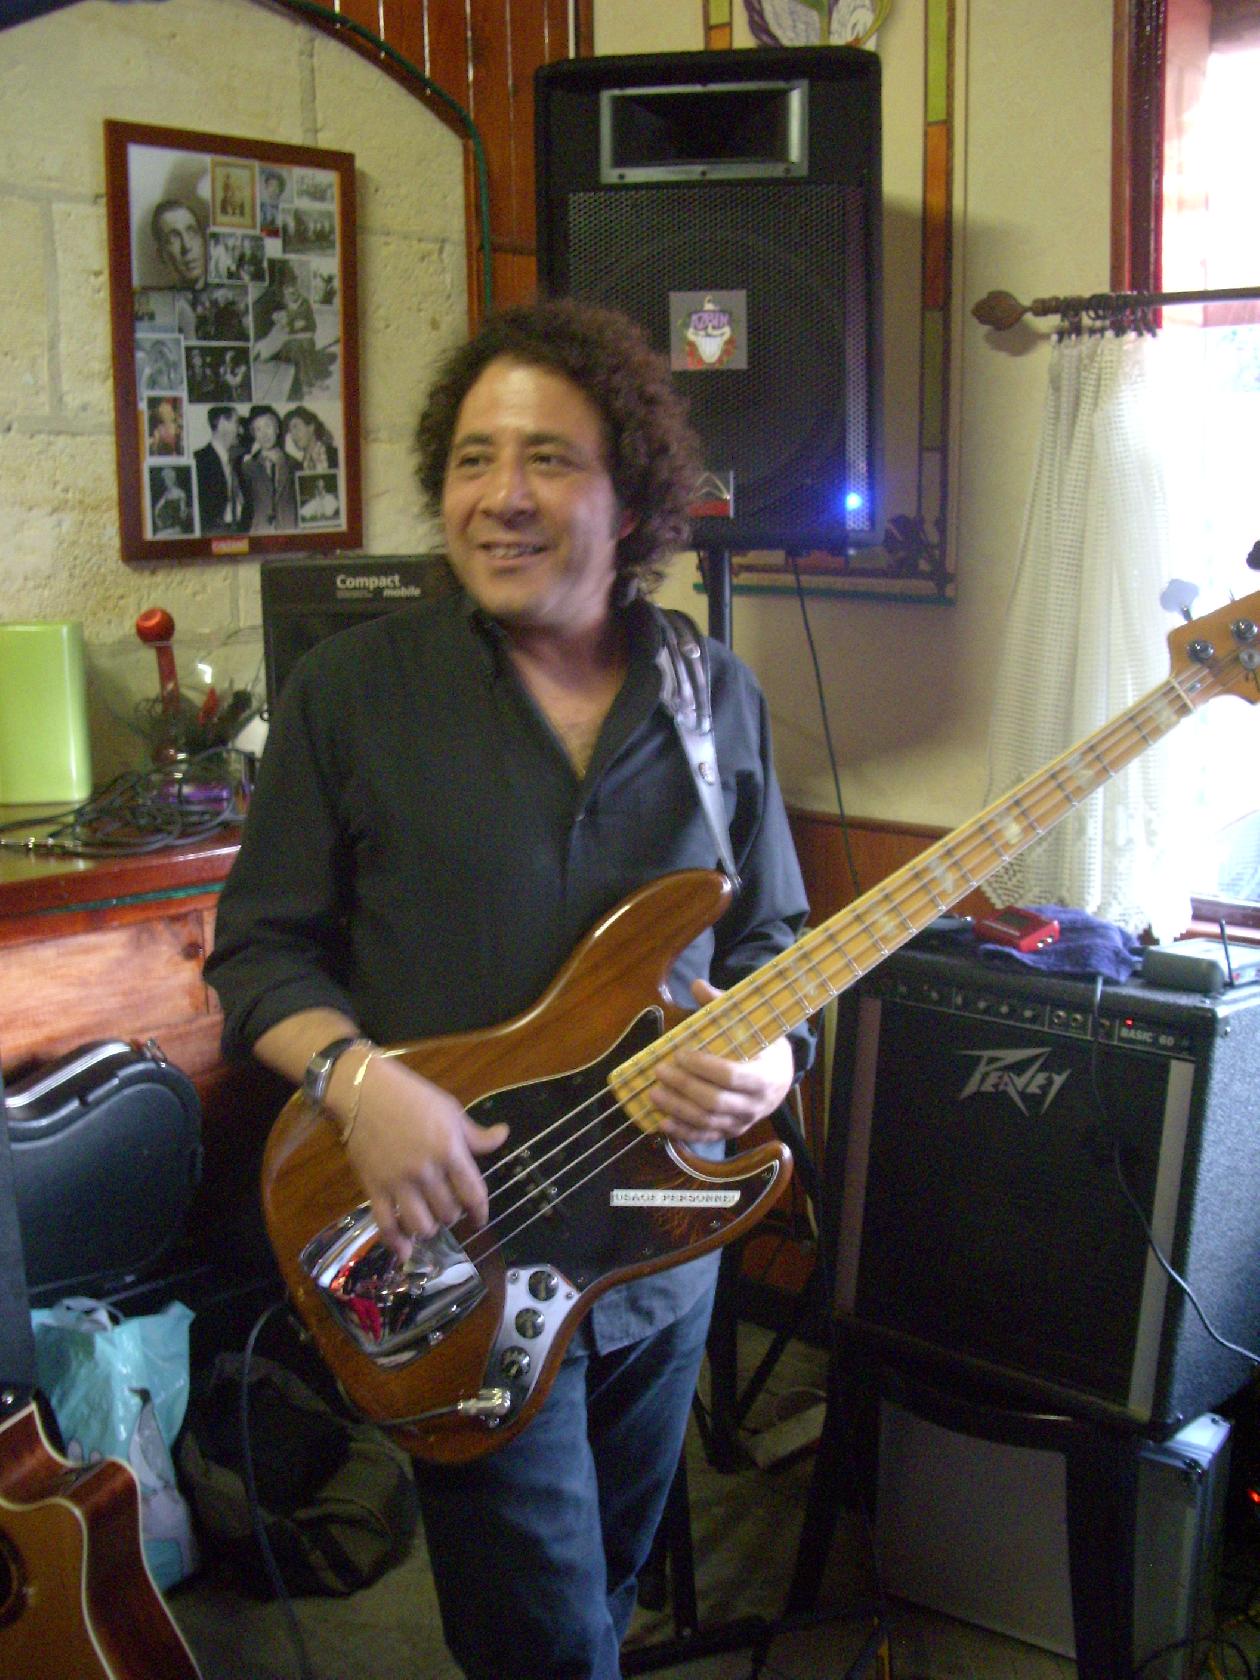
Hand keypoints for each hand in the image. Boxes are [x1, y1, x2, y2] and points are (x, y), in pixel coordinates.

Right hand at [341, 1053, 508, 1258]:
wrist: (363, 1091)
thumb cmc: (411, 1096)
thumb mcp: (449, 1109)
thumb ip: (475, 1133)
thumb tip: (503, 1136)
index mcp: (448, 1150)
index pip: (473, 1193)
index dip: (481, 1211)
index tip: (480, 1218)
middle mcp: (426, 1171)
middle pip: (449, 1212)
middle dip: (453, 1214)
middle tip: (449, 1208)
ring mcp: (398, 1182)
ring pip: (422, 1225)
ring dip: (430, 1228)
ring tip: (429, 1220)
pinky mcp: (373, 1188)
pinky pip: (386, 1225)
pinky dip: (397, 1244)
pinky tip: (406, 1251)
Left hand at [649, 979, 794, 1146]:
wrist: (780, 1076)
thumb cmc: (762, 1045)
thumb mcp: (752, 1023)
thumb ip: (723, 1005)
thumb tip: (696, 985)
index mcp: (765, 1075)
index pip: (731, 1076)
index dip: (703, 1066)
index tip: (679, 1052)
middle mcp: (756, 1104)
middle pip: (715, 1101)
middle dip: (684, 1086)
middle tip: (659, 1070)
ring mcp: (743, 1122)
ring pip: (707, 1121)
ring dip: (677, 1108)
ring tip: (653, 1093)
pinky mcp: (731, 1133)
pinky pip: (706, 1137)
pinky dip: (683, 1132)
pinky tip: (662, 1122)